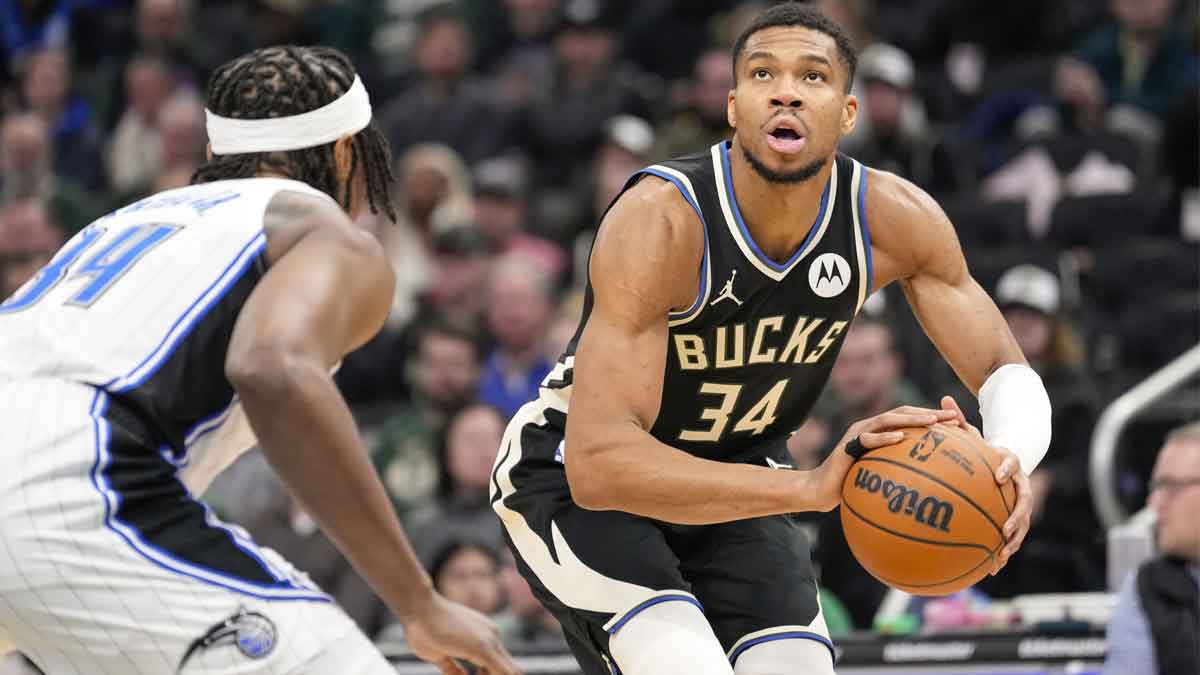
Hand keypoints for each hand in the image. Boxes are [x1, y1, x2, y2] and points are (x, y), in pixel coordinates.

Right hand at [404, 592, 520, 674]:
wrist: (417, 606)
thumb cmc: (421, 627)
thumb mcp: (439, 654)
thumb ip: (452, 667)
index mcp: (484, 635)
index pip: (501, 664)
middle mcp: (492, 635)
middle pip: (509, 670)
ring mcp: (490, 640)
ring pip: (511, 673)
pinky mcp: (483, 648)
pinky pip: (503, 674)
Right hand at [807, 405, 959, 510]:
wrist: (819, 491)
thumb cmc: (849, 488)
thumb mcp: (878, 480)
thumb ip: (897, 475)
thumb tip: (929, 487)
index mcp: (879, 433)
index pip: (908, 419)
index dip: (931, 418)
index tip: (956, 422)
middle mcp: (869, 428)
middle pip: (902, 413)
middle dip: (928, 413)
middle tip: (951, 416)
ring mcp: (857, 434)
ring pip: (887, 420)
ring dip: (910, 419)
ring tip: (931, 421)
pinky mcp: (848, 445)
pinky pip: (868, 438)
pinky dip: (885, 436)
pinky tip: (901, 438)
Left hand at [939, 396, 1032, 575]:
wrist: (1005, 464)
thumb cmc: (982, 450)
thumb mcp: (971, 434)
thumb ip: (958, 420)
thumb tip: (942, 399)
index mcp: (1009, 463)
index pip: (1012, 463)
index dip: (1008, 468)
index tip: (1000, 475)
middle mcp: (1019, 484)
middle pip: (1024, 502)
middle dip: (1017, 517)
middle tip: (1005, 530)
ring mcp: (1019, 503)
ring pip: (1022, 525)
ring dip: (1012, 542)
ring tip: (1001, 557)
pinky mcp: (1014, 519)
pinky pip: (1009, 539)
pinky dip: (1001, 554)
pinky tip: (988, 571)